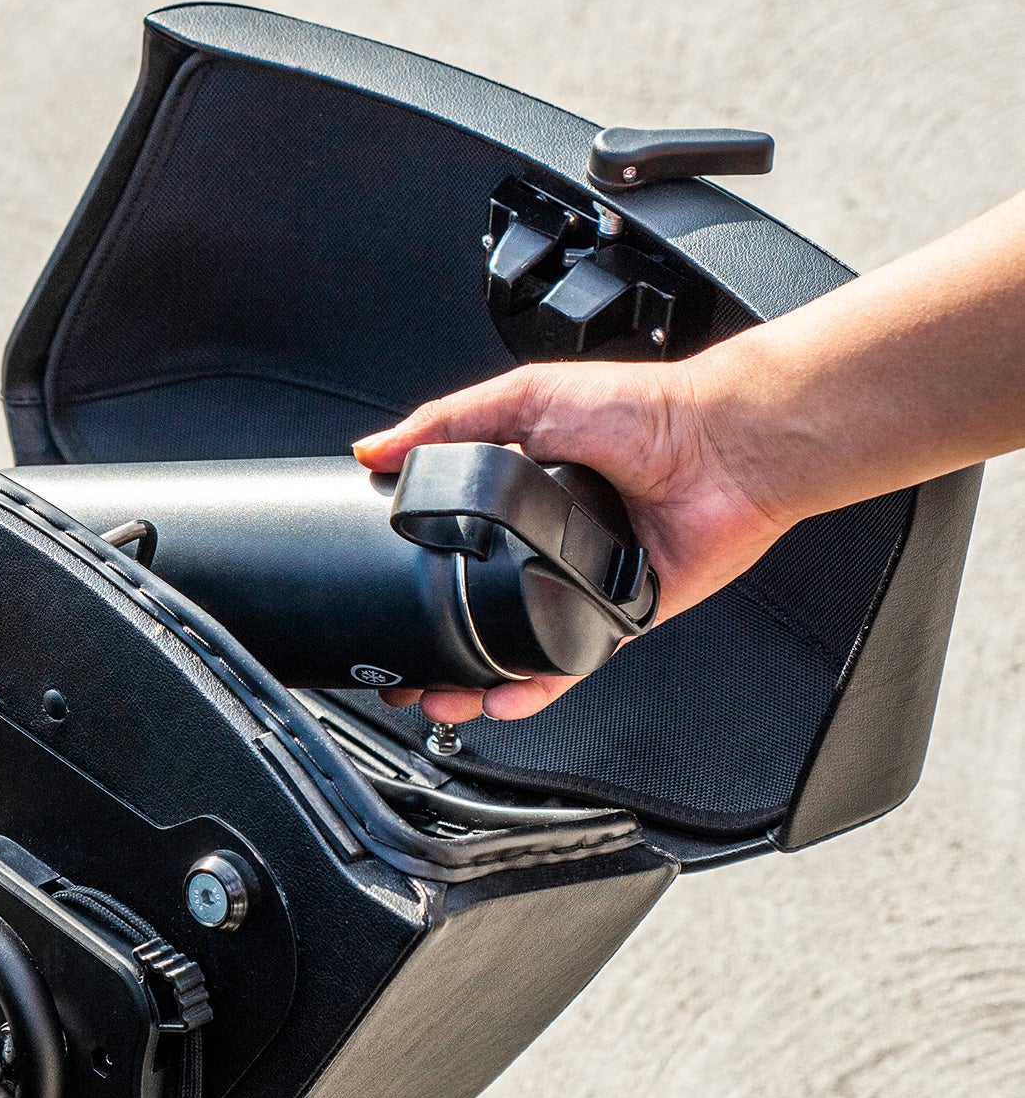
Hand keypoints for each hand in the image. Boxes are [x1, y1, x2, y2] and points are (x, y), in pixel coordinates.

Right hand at [352, 355, 792, 722]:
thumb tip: (376, 448)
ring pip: (515, 645)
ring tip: (436, 695)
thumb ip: (448, 423)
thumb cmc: (645, 410)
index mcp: (519, 490)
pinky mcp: (620, 616)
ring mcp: (580, 580)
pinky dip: (535, 688)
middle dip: (434, 644)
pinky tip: (500, 698)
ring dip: (474, 678)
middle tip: (398, 671)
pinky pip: (569, 663)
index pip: (449, 540)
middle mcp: (547, 541)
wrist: (724, 450)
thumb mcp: (526, 398)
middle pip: (476, 605)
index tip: (373, 599)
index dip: (408, 574)